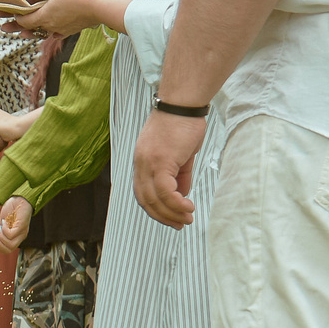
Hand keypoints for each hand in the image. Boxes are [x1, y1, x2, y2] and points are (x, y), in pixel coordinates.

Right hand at [0, 194, 31, 251]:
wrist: (19, 198)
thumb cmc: (12, 209)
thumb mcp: (3, 223)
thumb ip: (1, 232)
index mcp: (16, 237)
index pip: (7, 251)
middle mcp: (20, 237)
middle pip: (8, 250)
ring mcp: (22, 232)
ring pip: (10, 245)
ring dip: (1, 237)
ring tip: (0, 227)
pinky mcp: (22, 226)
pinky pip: (11, 235)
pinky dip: (4, 229)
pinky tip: (4, 221)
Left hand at [12, 0, 112, 35]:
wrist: (98, 8)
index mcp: (43, 16)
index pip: (24, 21)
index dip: (16, 17)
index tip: (11, 13)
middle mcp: (50, 27)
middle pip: (31, 28)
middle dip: (18, 26)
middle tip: (4, 28)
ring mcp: (60, 30)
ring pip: (43, 31)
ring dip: (33, 30)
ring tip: (23, 33)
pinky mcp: (71, 31)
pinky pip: (57, 34)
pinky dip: (51, 32)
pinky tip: (52, 32)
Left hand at [133, 109, 207, 227]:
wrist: (183, 103)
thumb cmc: (184, 123)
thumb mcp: (182, 155)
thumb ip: (180, 175)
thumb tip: (181, 194)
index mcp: (142, 162)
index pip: (142, 193)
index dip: (156, 209)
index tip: (171, 218)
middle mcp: (140, 164)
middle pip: (145, 200)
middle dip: (163, 216)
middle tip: (181, 224)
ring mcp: (147, 162)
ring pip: (154, 198)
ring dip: (171, 212)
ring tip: (187, 218)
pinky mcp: (159, 161)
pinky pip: (164, 190)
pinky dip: (175, 202)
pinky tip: (188, 206)